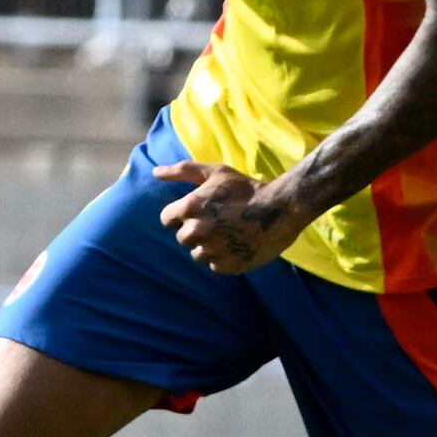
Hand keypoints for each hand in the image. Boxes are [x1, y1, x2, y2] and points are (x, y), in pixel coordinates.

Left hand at [155, 162, 313, 276]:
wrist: (282, 208)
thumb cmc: (246, 189)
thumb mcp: (216, 173)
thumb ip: (183, 171)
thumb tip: (155, 171)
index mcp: (189, 208)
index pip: (168, 219)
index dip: (184, 215)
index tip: (203, 211)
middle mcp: (196, 231)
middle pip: (183, 238)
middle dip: (197, 231)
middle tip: (220, 222)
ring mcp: (211, 250)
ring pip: (198, 254)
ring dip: (210, 246)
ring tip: (231, 235)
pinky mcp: (226, 266)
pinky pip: (216, 265)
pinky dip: (225, 258)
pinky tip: (239, 245)